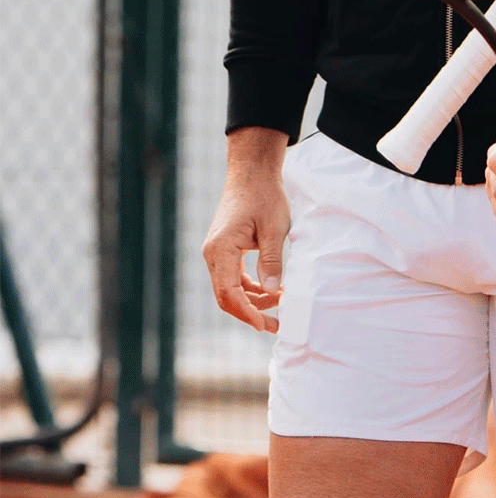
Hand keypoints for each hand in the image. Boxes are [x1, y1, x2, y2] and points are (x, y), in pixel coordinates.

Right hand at [202, 131, 289, 332]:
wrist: (253, 172)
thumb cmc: (265, 196)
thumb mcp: (274, 228)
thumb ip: (271, 261)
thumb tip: (272, 293)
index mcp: (221, 249)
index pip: (229, 292)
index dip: (246, 312)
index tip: (264, 325)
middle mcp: (213, 254)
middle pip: (226, 296)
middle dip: (250, 313)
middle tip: (276, 325)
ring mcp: (217, 252)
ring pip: (230, 289)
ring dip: (252, 301)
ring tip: (279, 305)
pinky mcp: (224, 250)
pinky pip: (233, 278)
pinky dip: (250, 288)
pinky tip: (271, 290)